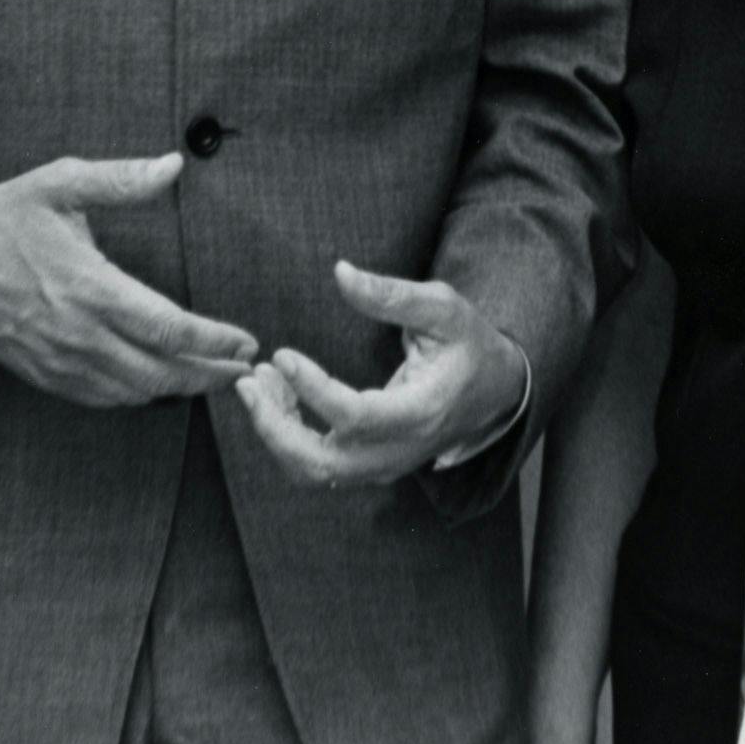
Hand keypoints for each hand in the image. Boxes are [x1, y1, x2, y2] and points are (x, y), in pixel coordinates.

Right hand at [0, 154, 258, 407]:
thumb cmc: (3, 217)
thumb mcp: (60, 183)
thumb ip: (120, 179)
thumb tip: (173, 165)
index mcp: (88, 287)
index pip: (167, 327)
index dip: (213, 341)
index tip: (245, 342)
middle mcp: (78, 333)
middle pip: (160, 372)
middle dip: (209, 375)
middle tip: (243, 371)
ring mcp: (59, 360)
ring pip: (134, 392)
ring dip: (177, 389)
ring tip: (212, 378)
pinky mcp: (44, 375)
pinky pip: (102, 398)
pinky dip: (138, 395)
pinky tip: (159, 384)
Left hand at [231, 261, 527, 488]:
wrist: (495, 390)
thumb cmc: (468, 344)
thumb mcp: (443, 308)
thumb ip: (392, 294)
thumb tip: (341, 272)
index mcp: (422, 412)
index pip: (356, 417)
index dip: (312, 390)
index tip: (282, 355)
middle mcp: (399, 450)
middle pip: (323, 464)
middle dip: (275, 428)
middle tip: (250, 382)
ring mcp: (384, 464)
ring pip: (314, 471)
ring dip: (276, 432)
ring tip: (258, 383)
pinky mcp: (370, 465)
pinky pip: (318, 464)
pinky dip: (288, 435)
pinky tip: (277, 394)